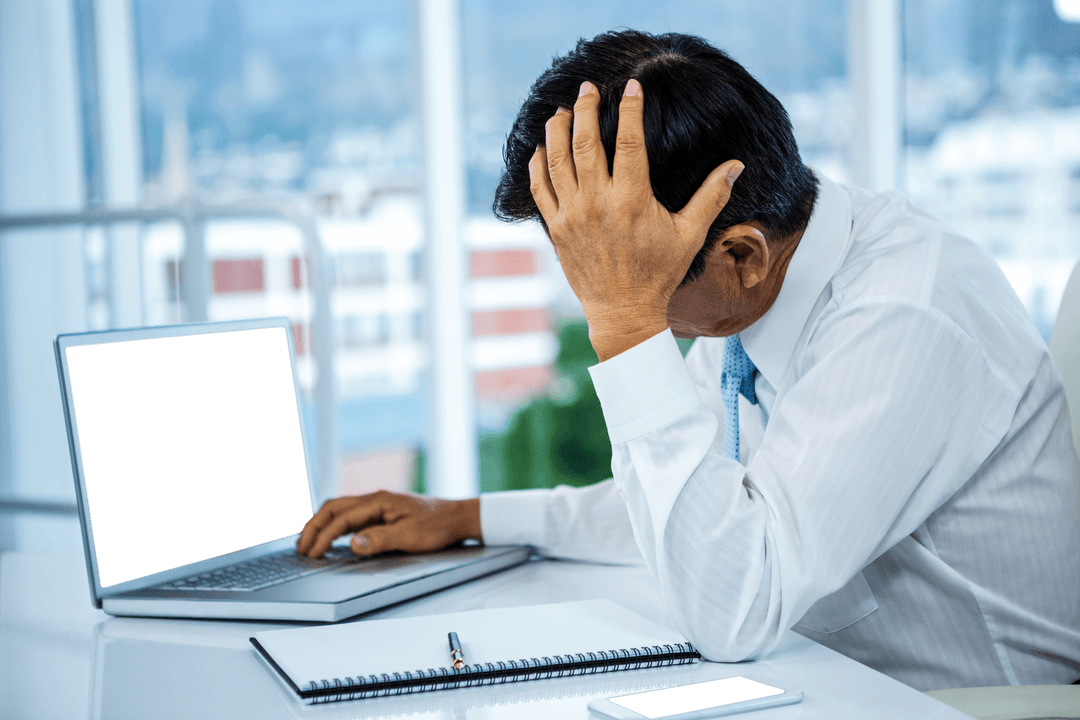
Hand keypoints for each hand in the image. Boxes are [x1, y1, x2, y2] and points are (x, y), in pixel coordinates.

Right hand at [296, 491, 480, 558]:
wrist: (457, 518)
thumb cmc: (438, 526)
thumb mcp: (410, 536)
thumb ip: (380, 539)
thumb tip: (353, 544)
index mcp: (379, 501)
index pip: (341, 517)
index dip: (323, 536)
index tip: (312, 553)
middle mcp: (375, 499)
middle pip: (333, 508)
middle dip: (313, 526)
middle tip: (300, 548)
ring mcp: (378, 505)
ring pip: (340, 511)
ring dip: (322, 525)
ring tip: (309, 544)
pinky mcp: (382, 512)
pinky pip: (351, 517)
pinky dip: (336, 527)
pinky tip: (332, 539)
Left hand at [529, 79, 742, 360]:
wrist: (623, 312)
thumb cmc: (659, 273)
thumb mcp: (690, 234)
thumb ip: (711, 196)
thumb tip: (737, 165)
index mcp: (632, 200)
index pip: (628, 141)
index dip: (629, 109)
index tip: (631, 86)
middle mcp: (598, 204)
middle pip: (585, 143)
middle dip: (585, 109)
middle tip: (588, 88)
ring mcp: (572, 216)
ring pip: (557, 161)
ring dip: (558, 130)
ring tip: (562, 110)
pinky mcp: (556, 229)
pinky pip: (540, 189)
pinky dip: (537, 165)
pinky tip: (541, 148)